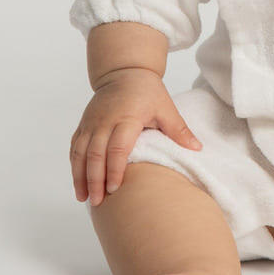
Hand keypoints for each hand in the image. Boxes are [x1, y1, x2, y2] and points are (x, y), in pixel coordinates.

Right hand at [69, 68, 201, 207]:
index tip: (116, 189)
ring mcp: (91, 122)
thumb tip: (198, 148)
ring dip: (80, 176)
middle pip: (96, 153)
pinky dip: (75, 166)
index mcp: (127, 116)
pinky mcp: (83, 124)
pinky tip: (78, 183)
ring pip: (81, 152)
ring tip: (85, 198)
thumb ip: (179, 129)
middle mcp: (105, 120)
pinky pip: (75, 147)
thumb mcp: (166, 107)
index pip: (118, 146)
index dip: (115, 169)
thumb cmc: (147, 91)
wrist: (124, 72)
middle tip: (99, 202)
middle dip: (95, 180)